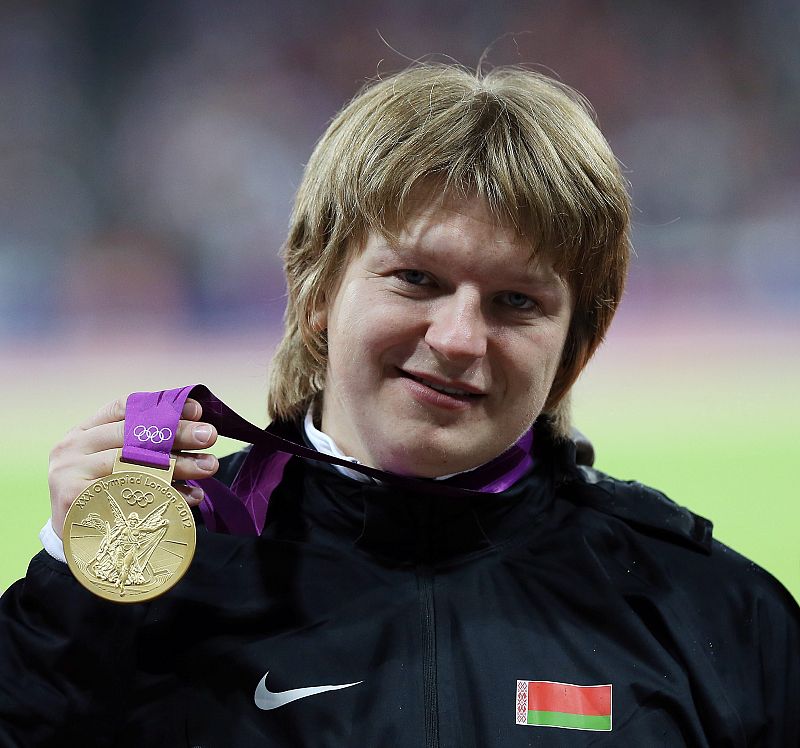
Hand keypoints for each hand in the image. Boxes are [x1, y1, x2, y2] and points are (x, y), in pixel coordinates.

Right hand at [48, 397, 217, 537]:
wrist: (68, 540)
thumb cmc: (102, 492)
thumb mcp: (114, 461)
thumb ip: (144, 443)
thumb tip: (198, 426)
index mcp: (83, 431)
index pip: (125, 408)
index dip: (163, 407)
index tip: (197, 411)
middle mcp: (73, 448)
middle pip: (133, 433)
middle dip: (177, 433)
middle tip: (209, 435)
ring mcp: (71, 474)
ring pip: (135, 463)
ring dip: (179, 464)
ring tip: (209, 466)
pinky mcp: (78, 502)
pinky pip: (133, 495)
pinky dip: (167, 495)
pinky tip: (192, 497)